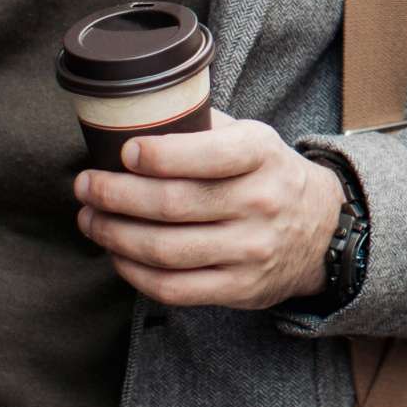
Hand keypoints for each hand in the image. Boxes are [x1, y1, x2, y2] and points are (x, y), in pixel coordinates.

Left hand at [73, 111, 341, 311]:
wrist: (321, 230)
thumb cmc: (266, 175)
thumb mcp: (250, 136)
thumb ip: (200, 126)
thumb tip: (131, 118)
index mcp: (261, 155)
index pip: (209, 155)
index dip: (160, 156)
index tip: (124, 152)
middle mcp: (260, 203)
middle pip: (173, 204)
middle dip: (115, 195)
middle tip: (85, 186)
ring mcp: (251, 250)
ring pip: (166, 250)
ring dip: (114, 235)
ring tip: (90, 220)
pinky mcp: (239, 288)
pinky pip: (173, 288)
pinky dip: (133, 273)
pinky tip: (116, 254)